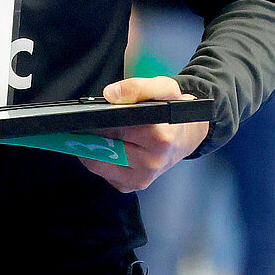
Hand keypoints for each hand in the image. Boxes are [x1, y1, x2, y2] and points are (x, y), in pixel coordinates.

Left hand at [87, 76, 207, 192]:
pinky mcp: (130, 186)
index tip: (90, 115)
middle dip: (93, 133)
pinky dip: (100, 159)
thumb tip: (110, 95)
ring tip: (102, 134)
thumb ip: (137, 87)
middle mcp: (151, 162)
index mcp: (160, 138)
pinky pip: (102, 172)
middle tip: (94, 122)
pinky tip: (109, 149)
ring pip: (97, 162)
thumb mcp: (163, 89)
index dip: (97, 121)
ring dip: (93, 147)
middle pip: (102, 145)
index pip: (113, 127)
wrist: (184, 137)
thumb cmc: (171, 114)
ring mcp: (141, 178)